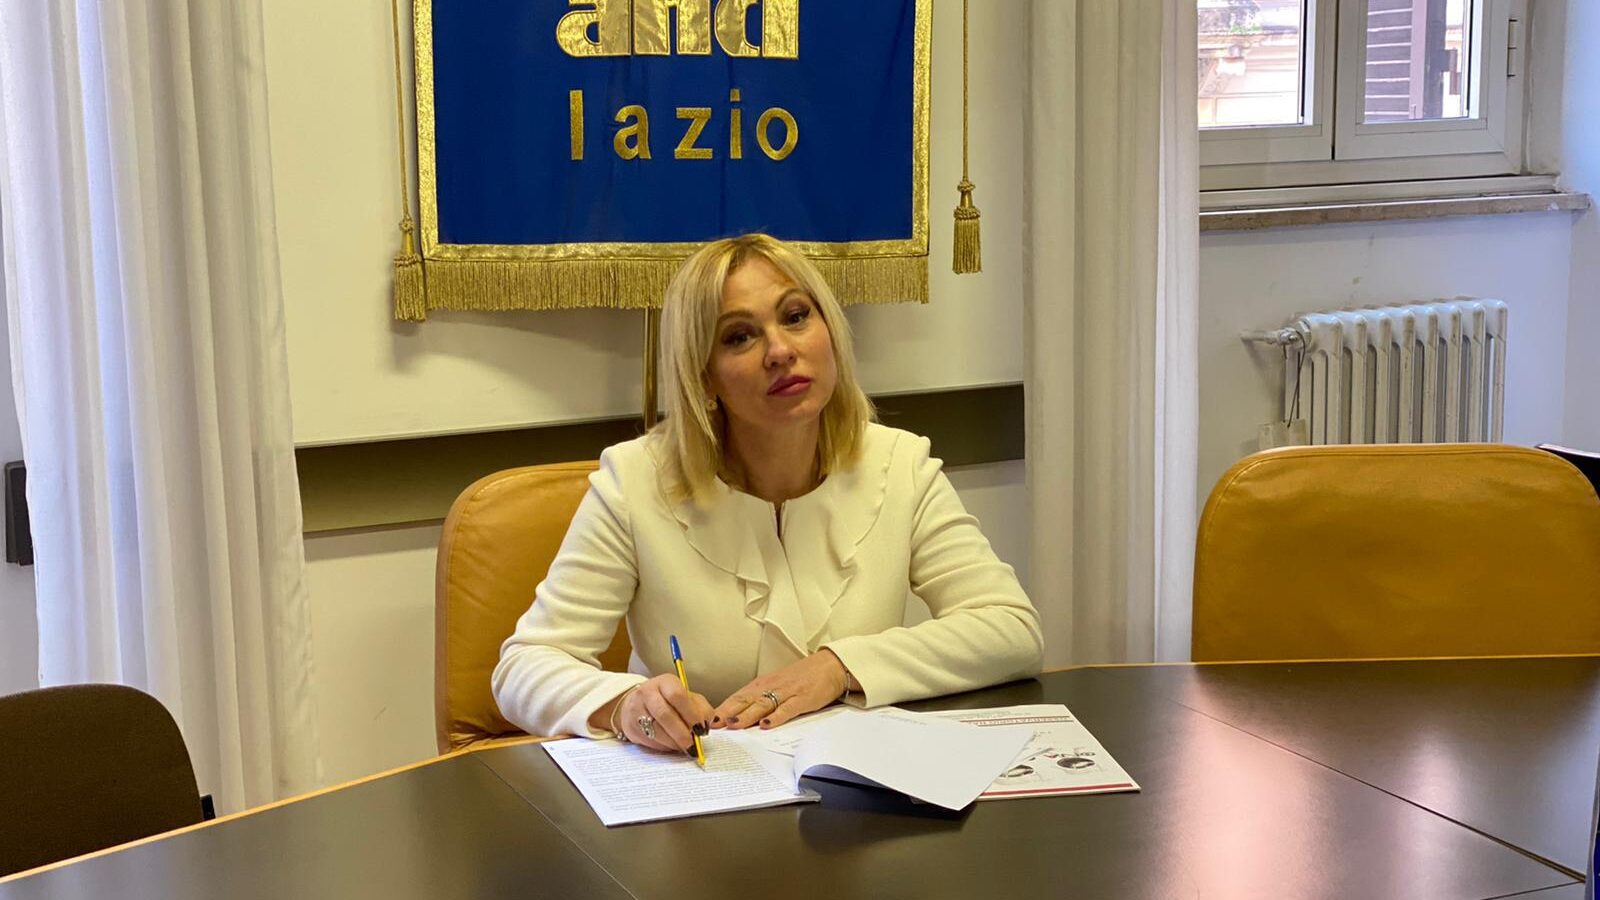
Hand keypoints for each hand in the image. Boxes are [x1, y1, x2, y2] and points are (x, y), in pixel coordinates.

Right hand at [613, 674, 714, 752]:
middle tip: (693, 745)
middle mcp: (647, 693)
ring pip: (656, 730)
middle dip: (682, 733)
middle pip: (665, 714)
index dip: (691, 714)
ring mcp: (636, 709)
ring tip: (684, 746)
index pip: (677, 695)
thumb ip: (701, 708)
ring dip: (674, 742)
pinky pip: (649, 741)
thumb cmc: (669, 701)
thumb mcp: (687, 698)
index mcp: (665, 682)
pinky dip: (664, 746)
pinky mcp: (630, 727)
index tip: (700, 728)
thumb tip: (706, 724)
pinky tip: (672, 745)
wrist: (638, 704)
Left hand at [712, 649, 847, 730]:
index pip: (736, 698)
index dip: (721, 709)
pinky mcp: (802, 699)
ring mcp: (786, 693)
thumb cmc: (800, 678)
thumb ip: (757, 701)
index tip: (705, 720)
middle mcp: (769, 687)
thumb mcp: (775, 687)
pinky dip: (775, 717)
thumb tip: (736, 718)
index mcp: (761, 685)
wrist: (828, 666)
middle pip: (744, 700)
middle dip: (727, 713)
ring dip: (746, 715)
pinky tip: (766, 725)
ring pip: (761, 705)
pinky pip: (786, 709)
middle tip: (711, 725)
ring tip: (733, 725)